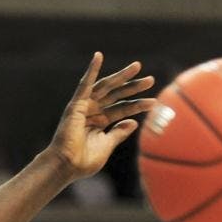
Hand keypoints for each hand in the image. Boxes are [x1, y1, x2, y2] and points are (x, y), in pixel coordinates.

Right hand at [47, 52, 155, 180]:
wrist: (67, 165)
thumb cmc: (83, 161)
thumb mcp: (107, 145)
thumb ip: (119, 133)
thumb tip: (134, 122)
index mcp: (100, 122)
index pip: (122, 109)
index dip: (138, 105)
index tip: (154, 102)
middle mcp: (93, 112)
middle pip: (116, 95)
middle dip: (133, 87)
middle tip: (150, 80)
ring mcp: (84, 107)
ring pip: (105, 87)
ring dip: (121, 76)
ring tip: (137, 67)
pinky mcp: (76, 105)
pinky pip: (84, 85)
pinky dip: (91, 70)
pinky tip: (98, 56)